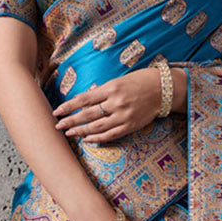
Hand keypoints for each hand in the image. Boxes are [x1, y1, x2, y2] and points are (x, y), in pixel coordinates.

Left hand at [52, 66, 181, 143]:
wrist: (164, 89)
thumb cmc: (140, 81)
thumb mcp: (119, 80)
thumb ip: (102, 91)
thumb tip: (83, 101)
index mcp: (111, 88)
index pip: (84, 99)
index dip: (69, 106)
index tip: (57, 111)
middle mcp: (116, 103)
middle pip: (87, 115)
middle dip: (70, 121)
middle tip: (57, 126)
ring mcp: (124, 116)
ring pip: (97, 127)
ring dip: (80, 131)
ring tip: (69, 133)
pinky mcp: (131, 126)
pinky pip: (110, 134)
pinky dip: (97, 138)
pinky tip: (87, 139)